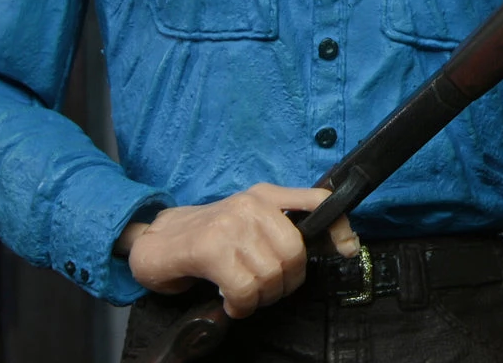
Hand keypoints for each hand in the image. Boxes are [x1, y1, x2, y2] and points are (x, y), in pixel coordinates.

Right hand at [116, 183, 358, 317]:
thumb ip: (281, 229)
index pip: (315, 201)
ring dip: (259, 298)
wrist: (154, 242)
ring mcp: (231, 222)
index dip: (338, 227)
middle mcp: (252, 203)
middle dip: (285, 283)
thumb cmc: (206, 239)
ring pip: (271, 275)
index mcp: (265, 195)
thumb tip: (328, 245)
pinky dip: (240, 306)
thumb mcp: (249, 225)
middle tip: (264, 290)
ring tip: (241, 294)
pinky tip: (229, 301)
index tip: (348, 249)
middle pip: (295, 252)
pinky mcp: (211, 247)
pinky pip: (245, 290)